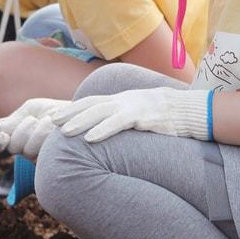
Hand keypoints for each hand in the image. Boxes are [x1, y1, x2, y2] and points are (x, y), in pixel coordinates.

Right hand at [0, 98, 69, 159]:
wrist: (80, 115)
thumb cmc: (55, 112)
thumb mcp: (32, 110)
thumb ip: (15, 118)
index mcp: (16, 136)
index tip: (4, 136)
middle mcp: (24, 149)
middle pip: (12, 145)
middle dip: (21, 130)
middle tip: (34, 120)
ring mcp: (38, 157)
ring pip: (26, 150)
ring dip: (36, 131)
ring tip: (48, 121)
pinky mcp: (51, 161)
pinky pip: (41, 152)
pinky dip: (46, 135)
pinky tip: (55, 127)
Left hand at [55, 87, 210, 142]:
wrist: (189, 110)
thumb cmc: (163, 116)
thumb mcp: (138, 114)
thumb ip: (121, 118)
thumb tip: (104, 130)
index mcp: (121, 101)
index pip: (91, 103)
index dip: (71, 109)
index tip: (53, 117)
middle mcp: (123, 101)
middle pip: (90, 105)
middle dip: (69, 113)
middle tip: (50, 122)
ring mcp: (132, 107)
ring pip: (100, 112)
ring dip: (81, 121)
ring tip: (65, 131)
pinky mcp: (143, 116)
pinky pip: (119, 122)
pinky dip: (103, 129)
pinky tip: (90, 138)